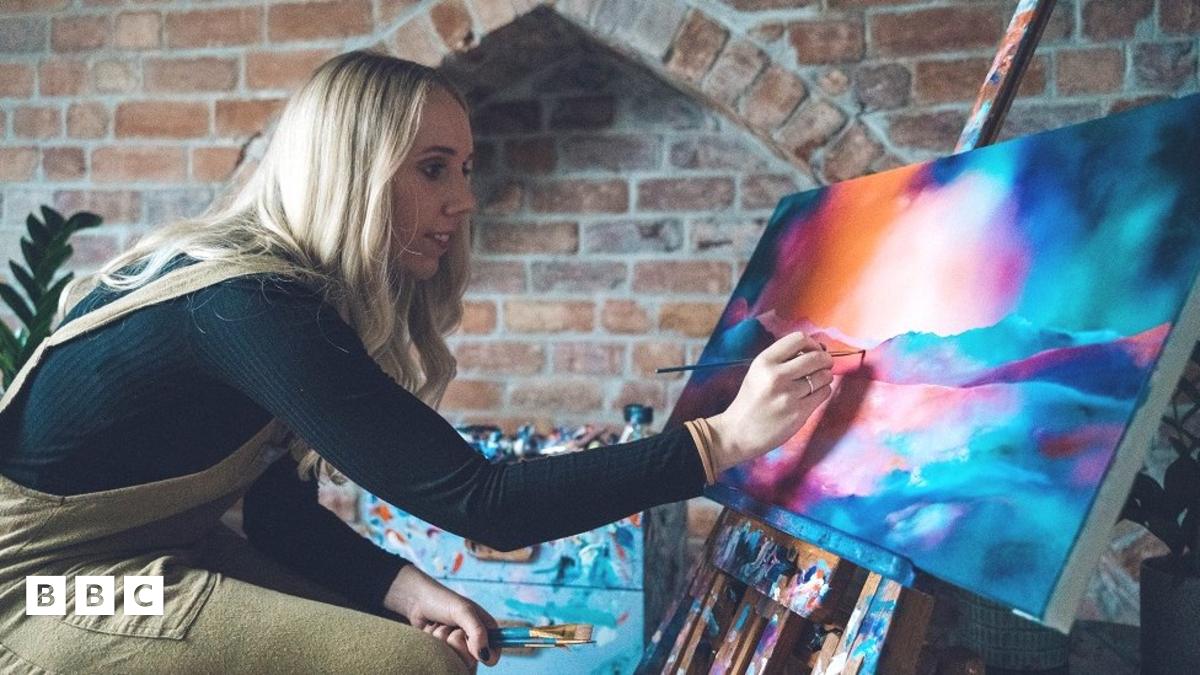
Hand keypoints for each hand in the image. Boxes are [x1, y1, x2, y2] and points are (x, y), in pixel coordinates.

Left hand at [383, 565, 500, 668]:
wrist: (416, 599)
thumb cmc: (442, 600)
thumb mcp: (464, 611)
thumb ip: (477, 632)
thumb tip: (484, 656)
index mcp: (485, 629)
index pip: (494, 653)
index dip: (485, 653)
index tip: (475, 648)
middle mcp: (472, 640)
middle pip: (470, 659)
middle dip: (456, 641)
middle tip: (452, 625)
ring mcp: (456, 647)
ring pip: (452, 658)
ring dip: (442, 639)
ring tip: (440, 624)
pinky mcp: (441, 650)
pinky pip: (438, 656)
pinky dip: (432, 641)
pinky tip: (431, 629)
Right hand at [706, 332, 833, 472]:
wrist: (738, 432)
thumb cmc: (751, 401)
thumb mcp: (757, 372)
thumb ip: (781, 359)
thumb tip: (816, 349)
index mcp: (764, 361)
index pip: (799, 339)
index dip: (812, 343)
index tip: (814, 350)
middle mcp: (776, 375)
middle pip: (816, 357)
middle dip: (825, 359)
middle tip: (824, 365)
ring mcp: (788, 395)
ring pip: (823, 376)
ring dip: (825, 377)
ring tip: (816, 382)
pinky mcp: (799, 412)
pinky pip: (824, 393)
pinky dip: (823, 391)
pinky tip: (812, 395)